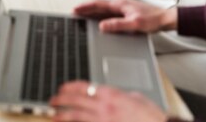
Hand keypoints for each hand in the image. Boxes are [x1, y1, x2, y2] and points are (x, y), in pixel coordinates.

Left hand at [50, 81, 166, 121]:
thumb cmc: (153, 117)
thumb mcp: (138, 99)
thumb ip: (125, 95)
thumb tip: (120, 95)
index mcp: (111, 95)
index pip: (84, 87)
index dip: (70, 87)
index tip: (62, 88)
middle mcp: (104, 106)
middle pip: (75, 100)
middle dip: (61, 99)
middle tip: (53, 100)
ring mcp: (102, 120)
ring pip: (76, 116)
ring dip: (62, 115)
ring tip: (54, 115)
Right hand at [74, 0, 177, 33]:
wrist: (166, 19)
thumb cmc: (153, 19)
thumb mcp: (134, 24)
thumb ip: (117, 25)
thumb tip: (102, 26)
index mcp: (119, 4)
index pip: (97, 4)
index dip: (85, 6)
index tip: (75, 9)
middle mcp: (120, 4)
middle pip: (98, 5)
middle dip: (85, 8)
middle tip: (75, 12)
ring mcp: (122, 8)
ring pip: (103, 8)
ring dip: (92, 11)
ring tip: (82, 15)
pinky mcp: (125, 12)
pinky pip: (108, 12)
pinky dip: (100, 14)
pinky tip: (98, 19)